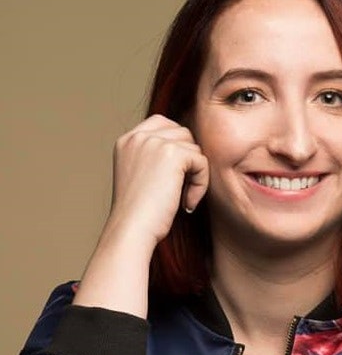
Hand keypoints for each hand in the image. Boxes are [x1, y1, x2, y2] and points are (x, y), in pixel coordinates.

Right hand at [72, 115, 208, 316]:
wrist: (131, 230)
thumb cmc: (138, 214)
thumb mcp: (140, 177)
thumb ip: (155, 158)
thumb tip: (189, 150)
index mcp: (127, 140)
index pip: (162, 124)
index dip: (177, 146)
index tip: (175, 176)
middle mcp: (138, 136)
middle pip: (183, 134)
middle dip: (188, 161)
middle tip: (181, 189)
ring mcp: (154, 142)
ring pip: (194, 148)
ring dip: (196, 174)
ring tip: (183, 198)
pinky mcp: (173, 154)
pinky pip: (202, 162)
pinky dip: (201, 184)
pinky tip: (187, 202)